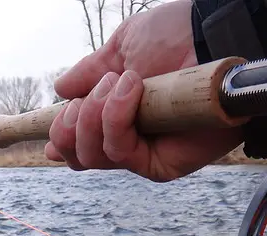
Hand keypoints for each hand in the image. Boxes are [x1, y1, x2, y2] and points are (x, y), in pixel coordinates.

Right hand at [45, 0, 242, 181]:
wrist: (211, 38)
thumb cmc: (177, 38)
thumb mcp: (122, 48)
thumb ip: (90, 71)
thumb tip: (61, 89)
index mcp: (116, 118)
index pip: (79, 145)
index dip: (60, 139)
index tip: (55, 124)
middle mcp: (128, 141)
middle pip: (78, 157)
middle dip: (69, 124)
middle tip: (94, 93)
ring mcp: (143, 155)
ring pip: (92, 156)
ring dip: (94, 115)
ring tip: (121, 83)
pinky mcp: (160, 166)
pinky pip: (119, 151)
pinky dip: (115, 118)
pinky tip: (130, 91)